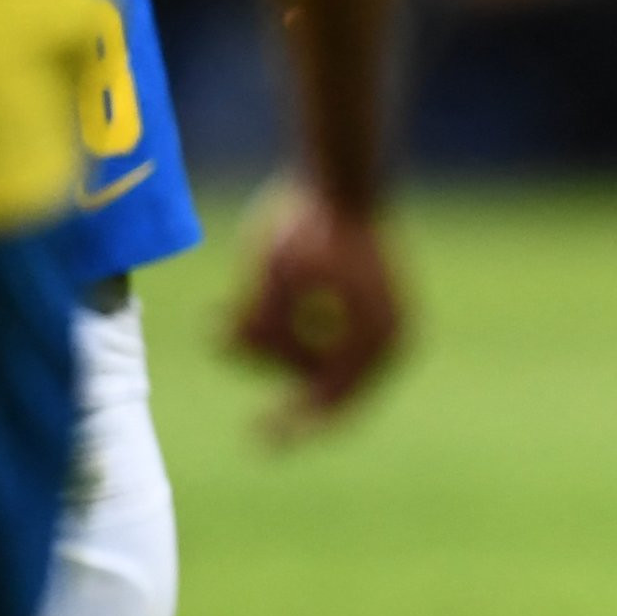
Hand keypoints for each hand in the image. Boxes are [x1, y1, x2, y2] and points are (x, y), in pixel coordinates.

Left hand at [224, 182, 402, 441]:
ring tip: (225, 315)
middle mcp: (391, 336)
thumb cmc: (313, 223)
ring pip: (315, 359)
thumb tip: (233, 351)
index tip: (261, 438)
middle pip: (320, 379)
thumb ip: (262, 324)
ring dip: (269, 344)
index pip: (335, 396)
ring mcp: (381, 323)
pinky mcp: (363, 308)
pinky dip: (284, 331)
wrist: (344, 177)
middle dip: (269, 362)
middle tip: (227, 333)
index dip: (296, 421)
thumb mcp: (276, 274)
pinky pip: (320, 338)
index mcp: (379, 335)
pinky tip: (243, 311)